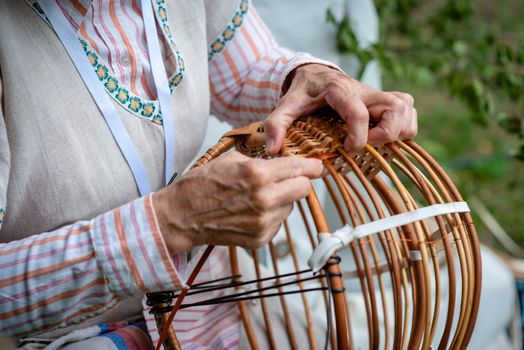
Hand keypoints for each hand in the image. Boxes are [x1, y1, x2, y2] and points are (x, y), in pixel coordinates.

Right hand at [153, 152, 323, 253]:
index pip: (299, 169)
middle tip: (288, 179)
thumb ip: (260, 161)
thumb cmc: (201, 186)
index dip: (311, 166)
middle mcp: (264, 200)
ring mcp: (263, 222)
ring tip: (258, 197)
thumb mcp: (230, 161)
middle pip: (303, 189)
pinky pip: (278, 222)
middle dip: (299, 182)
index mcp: (257, 175)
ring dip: (282, 200)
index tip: (317, 166)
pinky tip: (251, 211)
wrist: (181, 217)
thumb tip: (281, 160)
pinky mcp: (260, 238)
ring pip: (291, 207)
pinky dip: (271, 215)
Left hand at [264, 64, 417, 154]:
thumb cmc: (303, 90)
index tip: (346, 148)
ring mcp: (377, 95)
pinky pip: (408, 111)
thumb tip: (274, 150)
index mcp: (339, 90)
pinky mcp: (384, 102)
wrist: (315, 74)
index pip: (358, 112)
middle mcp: (364, 91)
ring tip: (377, 141)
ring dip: (399, 130)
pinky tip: (383, 138)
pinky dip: (404, 128)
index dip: (357, 135)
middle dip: (387, 132)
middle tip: (367, 144)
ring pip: (406, 107)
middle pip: (396, 106)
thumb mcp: (286, 104)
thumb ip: (277, 124)